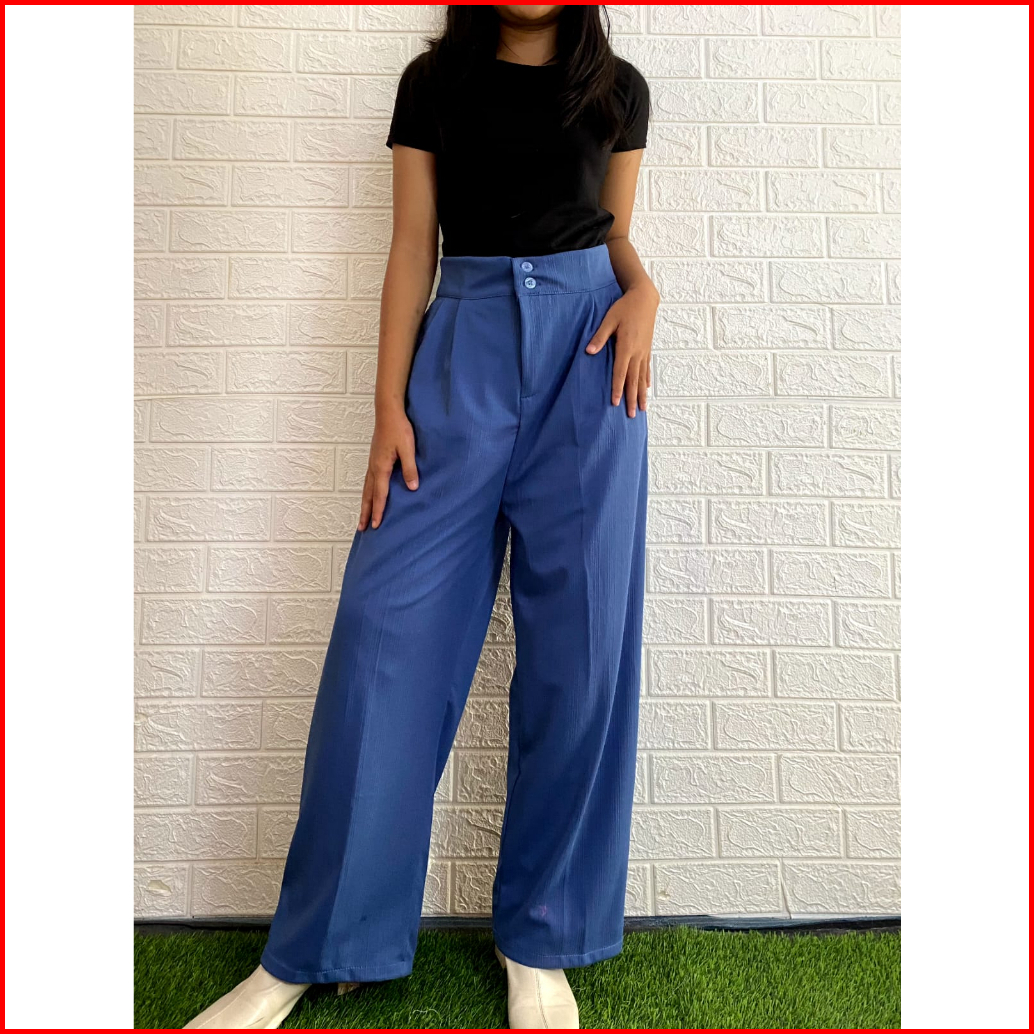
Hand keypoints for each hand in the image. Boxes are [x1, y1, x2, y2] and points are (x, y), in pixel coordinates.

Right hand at [358, 404, 418, 529]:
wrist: (388, 411)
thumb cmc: (399, 428)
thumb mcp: (408, 449)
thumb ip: (410, 469)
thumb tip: (412, 488)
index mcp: (381, 467)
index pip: (380, 494)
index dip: (379, 511)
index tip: (376, 525)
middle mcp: (373, 467)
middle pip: (368, 495)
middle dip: (366, 512)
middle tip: (362, 528)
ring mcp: (372, 462)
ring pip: (366, 488)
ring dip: (365, 503)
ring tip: (363, 516)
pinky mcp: (374, 458)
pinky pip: (368, 480)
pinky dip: (368, 492)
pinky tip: (370, 494)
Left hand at [585, 283, 658, 416]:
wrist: (644, 299)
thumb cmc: (624, 308)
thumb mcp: (609, 320)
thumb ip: (599, 337)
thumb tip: (589, 351)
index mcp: (626, 346)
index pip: (620, 372)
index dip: (617, 388)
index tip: (615, 402)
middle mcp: (637, 352)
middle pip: (633, 380)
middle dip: (632, 398)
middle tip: (632, 415)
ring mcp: (644, 352)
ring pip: (642, 377)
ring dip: (642, 394)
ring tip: (642, 409)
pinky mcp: (647, 349)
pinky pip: (647, 369)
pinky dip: (646, 381)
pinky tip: (646, 389)